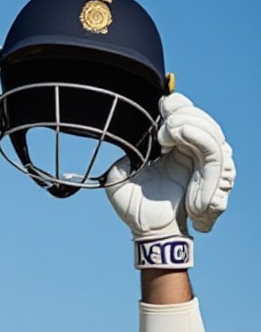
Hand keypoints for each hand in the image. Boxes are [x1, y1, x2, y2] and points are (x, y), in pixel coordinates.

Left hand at [105, 93, 234, 242]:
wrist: (146, 229)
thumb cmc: (134, 208)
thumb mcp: (117, 176)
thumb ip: (122, 154)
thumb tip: (125, 135)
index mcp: (171, 150)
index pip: (184, 118)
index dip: (178, 106)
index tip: (163, 102)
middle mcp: (189, 154)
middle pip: (201, 119)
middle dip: (186, 110)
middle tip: (166, 111)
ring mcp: (200, 163)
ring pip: (211, 131)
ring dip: (192, 121)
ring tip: (170, 126)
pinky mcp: (207, 175)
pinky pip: (212, 151)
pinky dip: (200, 138)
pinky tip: (179, 133)